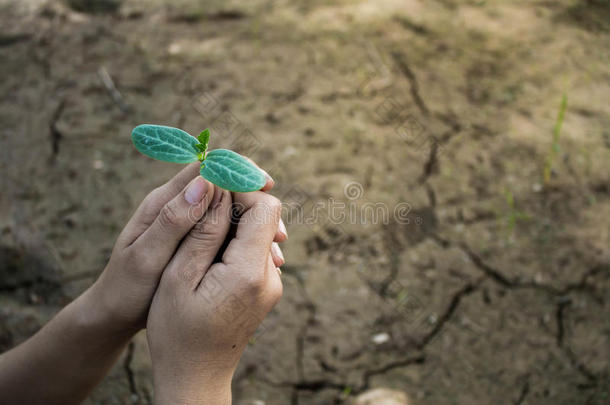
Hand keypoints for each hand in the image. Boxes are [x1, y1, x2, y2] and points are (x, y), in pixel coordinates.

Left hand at [88, 161, 284, 334]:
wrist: (114, 313)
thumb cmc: (126, 289)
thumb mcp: (146, 257)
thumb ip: (173, 220)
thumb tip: (205, 183)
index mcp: (164, 202)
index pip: (206, 167)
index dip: (239, 170)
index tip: (266, 185)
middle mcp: (178, 206)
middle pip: (224, 184)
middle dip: (256, 197)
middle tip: (279, 227)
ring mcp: (188, 223)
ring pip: (230, 208)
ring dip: (257, 221)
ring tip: (278, 245)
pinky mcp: (195, 240)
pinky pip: (228, 229)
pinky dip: (249, 238)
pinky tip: (264, 257)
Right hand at [146, 190, 283, 404]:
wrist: (195, 377)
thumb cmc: (177, 332)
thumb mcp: (178, 277)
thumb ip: (202, 230)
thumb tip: (217, 186)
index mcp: (249, 272)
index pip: (264, 207)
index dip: (239, 187)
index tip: (211, 183)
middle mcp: (270, 276)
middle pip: (266, 217)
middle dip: (235, 202)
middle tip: (200, 203)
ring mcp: (272, 284)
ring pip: (261, 231)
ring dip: (233, 221)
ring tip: (199, 230)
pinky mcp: (266, 289)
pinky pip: (256, 250)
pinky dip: (235, 239)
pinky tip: (209, 250)